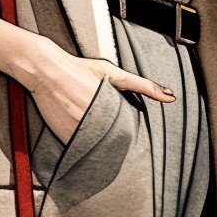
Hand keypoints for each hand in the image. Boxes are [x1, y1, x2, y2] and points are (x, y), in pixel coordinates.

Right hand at [0, 16, 175, 143]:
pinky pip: (78, 147)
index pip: (127, 134)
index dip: (129, 137)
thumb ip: (143, 86)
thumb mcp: (113, 73)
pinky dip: (82, 144)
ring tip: (92, 131)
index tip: (130, 140)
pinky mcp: (63, 135)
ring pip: (95, 147)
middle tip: (113, 137)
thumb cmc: (78, 68)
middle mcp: (94, 122)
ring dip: (98, 144)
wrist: (45, 69)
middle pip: (112, 142)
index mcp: (109, 109)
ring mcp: (78, 131)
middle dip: (114, 141)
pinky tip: (80, 132)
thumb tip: (170, 97)